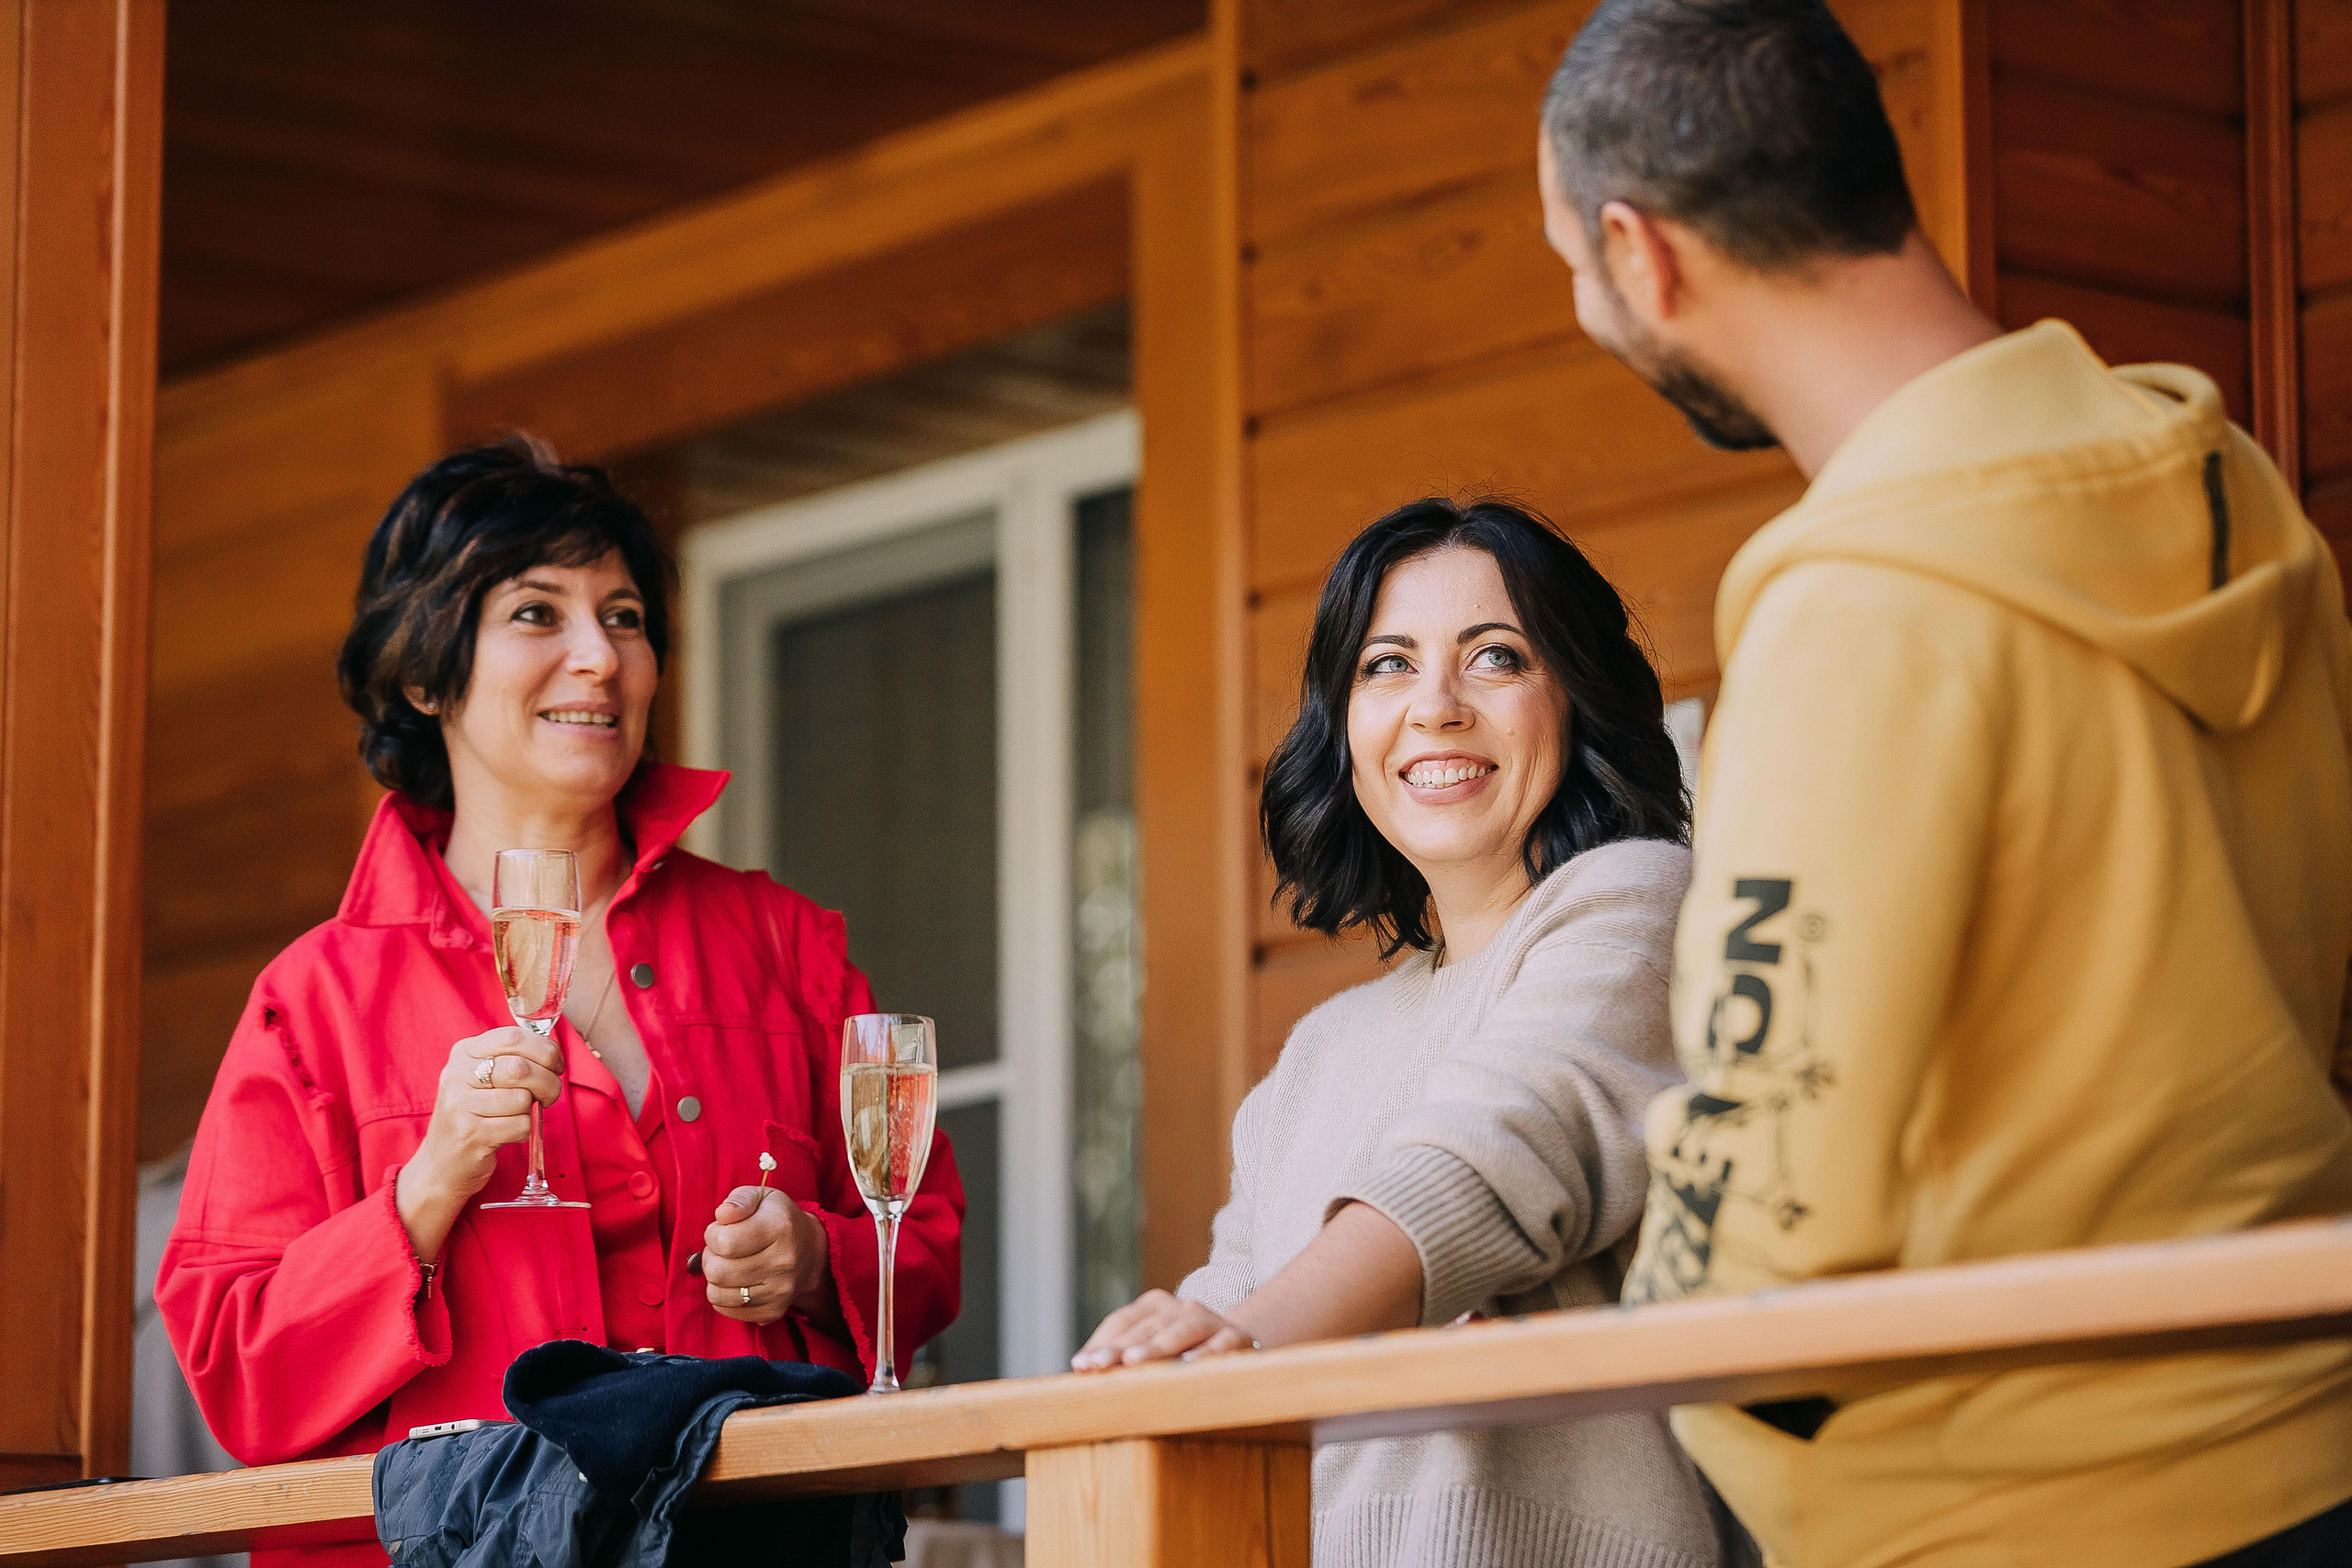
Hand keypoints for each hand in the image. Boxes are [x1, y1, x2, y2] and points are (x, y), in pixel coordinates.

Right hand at [396, 1026, 564, 1262]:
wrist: (441, 1164)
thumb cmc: (475, 1116)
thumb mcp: (485, 1078)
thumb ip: (513, 1059)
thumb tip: (554, 1052)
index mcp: (464, 1053)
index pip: (514, 1037)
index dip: (545, 1050)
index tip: (556, 1065)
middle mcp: (456, 1075)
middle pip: (522, 1068)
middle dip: (548, 1082)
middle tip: (549, 1095)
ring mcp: (459, 1105)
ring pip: (522, 1099)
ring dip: (534, 1111)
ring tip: (520, 1116)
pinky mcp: (469, 1134)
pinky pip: (520, 1125)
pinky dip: (524, 1131)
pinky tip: (508, 1134)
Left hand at [702, 1187, 831, 1324]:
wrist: (809, 1250)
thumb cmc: (776, 1218)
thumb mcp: (761, 1197)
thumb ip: (739, 1200)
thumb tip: (722, 1214)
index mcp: (779, 1227)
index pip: (724, 1242)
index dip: (712, 1234)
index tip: (721, 1229)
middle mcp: (784, 1262)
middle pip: (718, 1271)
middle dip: (710, 1258)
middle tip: (721, 1250)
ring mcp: (780, 1290)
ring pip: (718, 1294)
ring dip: (714, 1279)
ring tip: (727, 1264)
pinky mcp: (774, 1311)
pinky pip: (727, 1310)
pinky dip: (722, 1296)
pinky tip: (734, 1282)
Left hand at [1071, 1289, 1258, 1370]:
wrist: (1244, 1344)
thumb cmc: (1187, 1351)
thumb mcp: (1157, 1348)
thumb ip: (1124, 1356)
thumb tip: (1081, 1373)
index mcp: (1157, 1306)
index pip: (1123, 1320)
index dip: (1101, 1342)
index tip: (1080, 1365)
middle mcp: (1182, 1308)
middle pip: (1146, 1327)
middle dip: (1119, 1348)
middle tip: (1097, 1366)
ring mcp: (1211, 1321)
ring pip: (1180, 1331)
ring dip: (1156, 1346)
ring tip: (1133, 1361)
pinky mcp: (1237, 1337)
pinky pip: (1220, 1345)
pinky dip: (1205, 1355)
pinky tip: (1188, 1367)